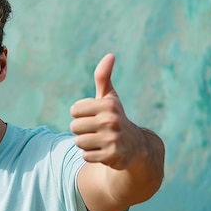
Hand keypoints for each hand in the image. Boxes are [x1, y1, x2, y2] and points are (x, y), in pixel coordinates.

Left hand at [70, 54, 144, 169]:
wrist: (136, 147)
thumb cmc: (116, 119)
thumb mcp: (110, 98)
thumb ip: (103, 77)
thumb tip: (110, 55)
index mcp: (108, 105)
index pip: (74, 110)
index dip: (81, 115)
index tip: (94, 117)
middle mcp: (111, 120)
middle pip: (74, 127)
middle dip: (82, 131)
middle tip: (97, 131)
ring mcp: (112, 139)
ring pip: (79, 142)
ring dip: (86, 144)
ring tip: (100, 141)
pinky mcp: (112, 156)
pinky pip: (85, 156)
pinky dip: (91, 155)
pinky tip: (103, 151)